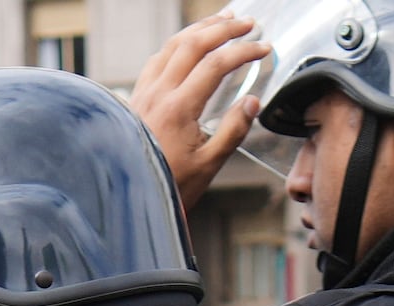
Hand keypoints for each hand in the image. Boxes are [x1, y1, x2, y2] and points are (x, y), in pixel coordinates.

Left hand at [125, 10, 260, 200]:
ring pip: (172, 45)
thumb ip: (233, 130)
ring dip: (199, 29)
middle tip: (248, 23)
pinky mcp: (137, 97)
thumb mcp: (209, 165)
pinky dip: (177, 44)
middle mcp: (158, 93)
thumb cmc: (170, 187)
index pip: (216, 64)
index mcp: (179, 108)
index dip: (243, 51)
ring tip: (221, 20)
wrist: (130, 197)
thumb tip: (253, 101)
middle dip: (223, 28)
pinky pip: (157, 59)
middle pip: (193, 44)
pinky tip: (188, 44)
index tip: (263, 48)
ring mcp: (144, 92)